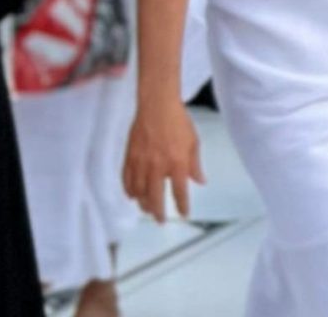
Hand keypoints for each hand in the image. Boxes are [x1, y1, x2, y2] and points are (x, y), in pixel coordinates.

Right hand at [123, 100, 203, 222]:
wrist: (157, 106)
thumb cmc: (179, 122)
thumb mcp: (194, 143)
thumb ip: (195, 165)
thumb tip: (200, 182)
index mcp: (177, 164)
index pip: (180, 192)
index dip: (182, 206)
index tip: (183, 214)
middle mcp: (157, 167)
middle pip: (155, 198)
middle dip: (158, 212)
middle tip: (160, 220)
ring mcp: (141, 163)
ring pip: (138, 192)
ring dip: (142, 204)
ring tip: (147, 209)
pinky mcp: (129, 158)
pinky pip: (126, 180)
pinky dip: (129, 191)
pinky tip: (133, 196)